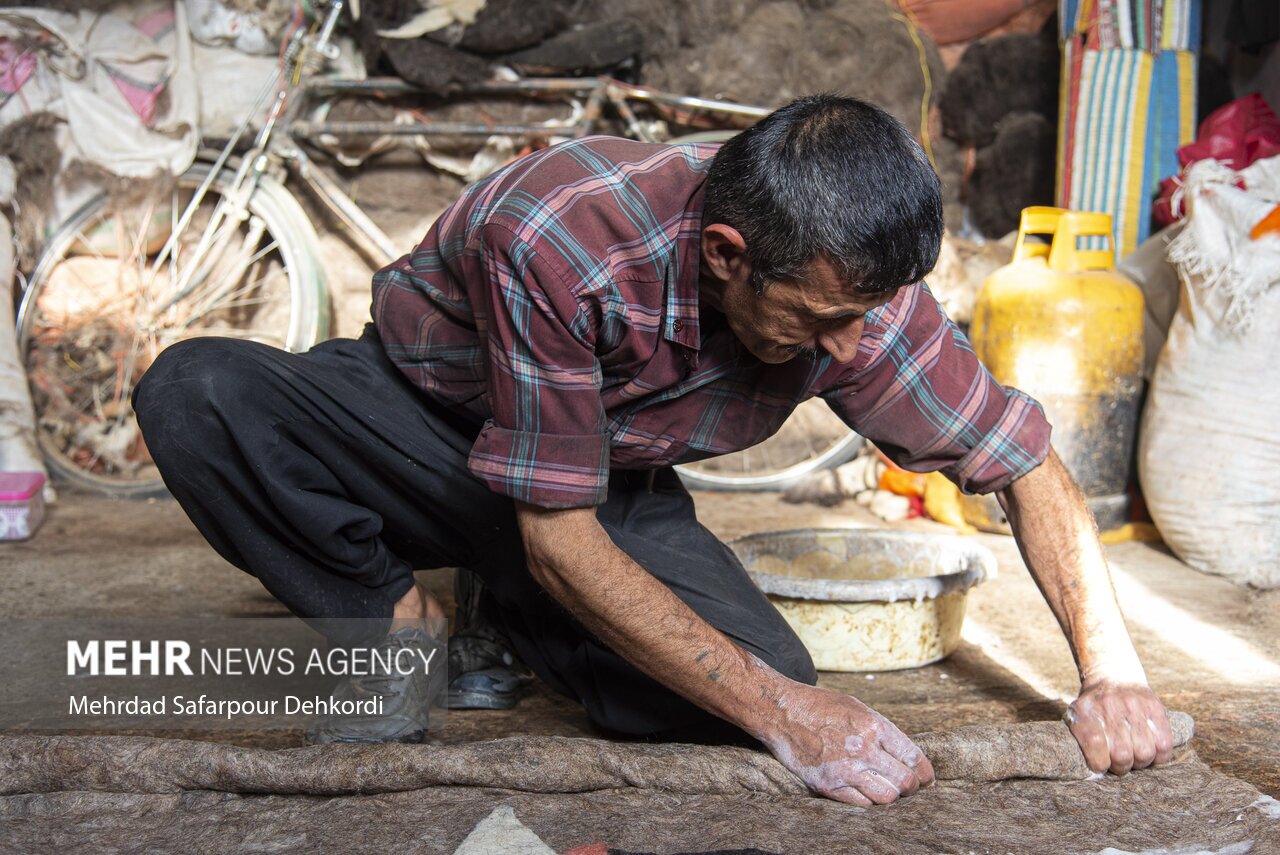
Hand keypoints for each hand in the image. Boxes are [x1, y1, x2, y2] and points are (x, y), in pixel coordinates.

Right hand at [758, 683, 933, 805]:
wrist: (781, 711)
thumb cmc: (819, 706)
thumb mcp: (856, 707)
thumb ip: (881, 730)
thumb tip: (904, 754)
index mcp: (873, 725)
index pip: (913, 757)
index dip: (925, 773)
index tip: (927, 779)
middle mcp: (863, 748)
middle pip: (904, 782)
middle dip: (912, 788)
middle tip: (909, 788)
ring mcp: (844, 769)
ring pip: (885, 797)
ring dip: (890, 795)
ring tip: (886, 790)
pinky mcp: (828, 785)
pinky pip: (860, 804)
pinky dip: (868, 801)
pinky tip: (865, 792)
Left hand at [1066, 680, 1174, 774]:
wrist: (1113, 676)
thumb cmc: (1094, 707)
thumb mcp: (1078, 717)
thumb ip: (1081, 742)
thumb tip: (1092, 773)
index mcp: (1086, 712)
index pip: (1094, 745)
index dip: (1099, 763)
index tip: (1101, 765)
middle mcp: (1109, 707)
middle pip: (1122, 754)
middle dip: (1122, 766)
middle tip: (1121, 763)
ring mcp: (1134, 706)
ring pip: (1145, 752)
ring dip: (1141, 762)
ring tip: (1136, 757)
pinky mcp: (1155, 707)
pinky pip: (1164, 744)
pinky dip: (1160, 756)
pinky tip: (1152, 753)